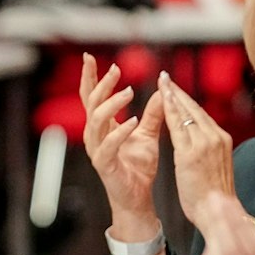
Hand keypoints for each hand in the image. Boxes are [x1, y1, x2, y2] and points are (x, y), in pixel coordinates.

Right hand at [78, 54, 164, 232]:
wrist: (138, 197)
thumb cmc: (139, 167)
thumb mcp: (148, 135)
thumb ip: (153, 114)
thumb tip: (163, 91)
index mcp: (103, 127)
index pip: (92, 97)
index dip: (90, 78)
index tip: (91, 57)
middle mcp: (95, 136)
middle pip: (90, 104)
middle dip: (100, 84)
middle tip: (115, 69)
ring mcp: (97, 150)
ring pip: (95, 122)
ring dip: (111, 104)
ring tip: (128, 92)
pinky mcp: (104, 165)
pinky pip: (107, 146)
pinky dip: (119, 132)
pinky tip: (132, 121)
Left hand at [160, 74, 239, 237]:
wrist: (219, 212)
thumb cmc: (213, 198)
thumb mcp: (213, 168)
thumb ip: (206, 152)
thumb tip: (197, 146)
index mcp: (221, 141)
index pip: (201, 115)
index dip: (186, 101)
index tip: (175, 89)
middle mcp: (216, 137)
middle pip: (194, 108)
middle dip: (178, 92)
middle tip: (165, 77)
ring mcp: (205, 143)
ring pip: (187, 113)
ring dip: (173, 95)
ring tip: (162, 82)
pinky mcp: (192, 152)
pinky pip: (179, 126)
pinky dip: (170, 110)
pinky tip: (162, 99)